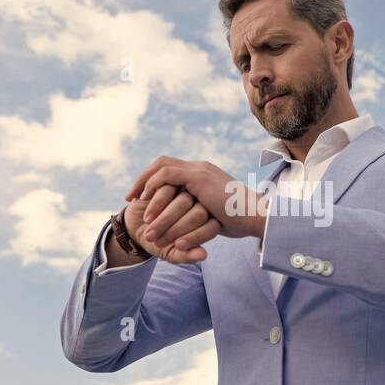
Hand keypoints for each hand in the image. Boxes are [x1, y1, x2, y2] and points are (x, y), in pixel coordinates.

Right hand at [122, 187, 217, 263]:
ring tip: (147, 225)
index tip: (177, 246)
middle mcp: (200, 205)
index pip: (211, 228)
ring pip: (183, 201)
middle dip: (175, 229)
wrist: (136, 227)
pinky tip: (145, 214)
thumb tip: (203, 256)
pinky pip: (167, 188)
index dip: (194, 238)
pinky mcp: (170, 182)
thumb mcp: (170, 252)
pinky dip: (155, 203)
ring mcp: (186, 192)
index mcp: (207, 222)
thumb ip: (185, 256)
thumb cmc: (157, 242)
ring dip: (164, 217)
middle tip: (155, 238)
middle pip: (198, 214)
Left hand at [127, 158, 267, 240]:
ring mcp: (199, 170)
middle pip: (163, 162)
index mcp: (203, 175)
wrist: (254, 216)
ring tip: (134, 202)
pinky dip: (153, 186)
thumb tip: (190, 222)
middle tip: (130, 197)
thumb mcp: (215, 214)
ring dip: (145, 184)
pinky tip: (146, 201)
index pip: (172, 169)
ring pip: (162, 167)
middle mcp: (200, 168)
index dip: (154, 181)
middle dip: (143, 179)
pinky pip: (167, 175)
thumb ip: (201, 212)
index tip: (141, 198)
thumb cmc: (239, 221)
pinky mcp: (198, 176)